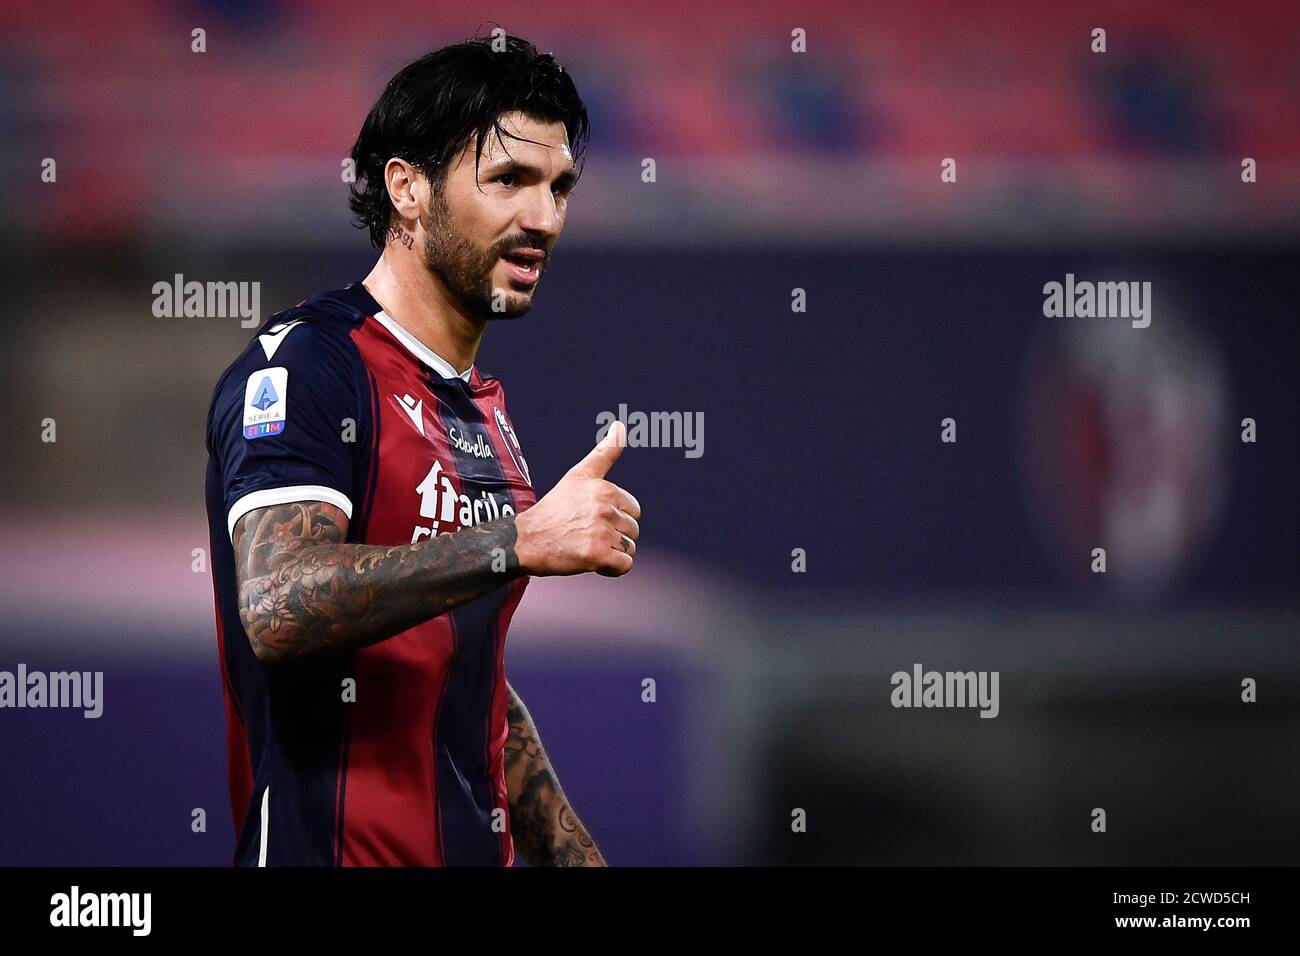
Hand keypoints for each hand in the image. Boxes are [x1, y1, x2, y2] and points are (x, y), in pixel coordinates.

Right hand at [514, 421, 640, 576]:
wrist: (527, 539)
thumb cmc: (554, 509)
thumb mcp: (578, 475)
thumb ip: (604, 452)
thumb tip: (620, 426)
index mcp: (605, 488)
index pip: (634, 510)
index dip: (616, 518)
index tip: (591, 518)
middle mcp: (605, 508)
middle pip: (633, 530)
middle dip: (615, 536)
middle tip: (587, 534)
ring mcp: (601, 531)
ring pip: (629, 548)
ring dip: (612, 552)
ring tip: (587, 546)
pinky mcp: (597, 554)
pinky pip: (624, 565)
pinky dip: (612, 569)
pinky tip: (594, 563)